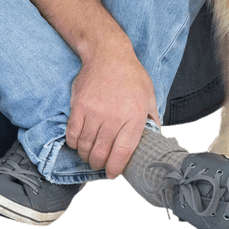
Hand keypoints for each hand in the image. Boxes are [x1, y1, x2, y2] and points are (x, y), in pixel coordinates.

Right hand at [66, 52, 158, 178]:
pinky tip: (79, 143)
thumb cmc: (131, 76)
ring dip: (86, 156)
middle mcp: (114, 117)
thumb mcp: (149, 95)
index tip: (112, 174)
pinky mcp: (78, 107)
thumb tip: (156, 137)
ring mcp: (94, 112)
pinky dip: (74, 144)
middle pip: (101, 154)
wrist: (108, 54)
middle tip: (100, 165)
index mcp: (134, 117)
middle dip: (99, 165)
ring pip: (85, 147)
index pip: (122, 153)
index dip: (115, 169)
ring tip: (89, 156)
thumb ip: (152, 118)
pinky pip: (72, 134)